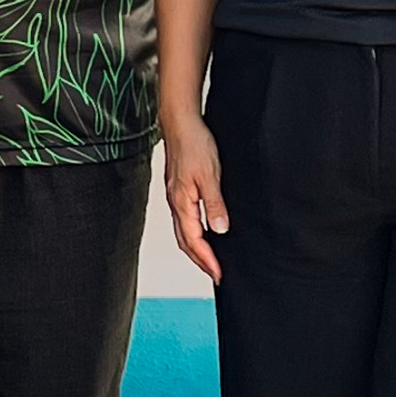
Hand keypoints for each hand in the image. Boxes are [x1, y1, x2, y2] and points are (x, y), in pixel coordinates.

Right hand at [162, 120, 227, 281]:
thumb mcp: (210, 175)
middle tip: (215, 274)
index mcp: (182, 202)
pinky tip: (203, 232)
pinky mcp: (178, 190)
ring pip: (183, 232)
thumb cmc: (194, 144)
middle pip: (185, 241)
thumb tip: (219, 230)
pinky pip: (184, 220)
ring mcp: (176, 197)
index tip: (219, 274)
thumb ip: (214, 204)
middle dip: (200, 260)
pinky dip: (193, 234)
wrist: (180, 123)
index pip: (194, 240)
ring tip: (209, 260)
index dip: (207, 259)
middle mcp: (176, 203)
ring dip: (196, 249)